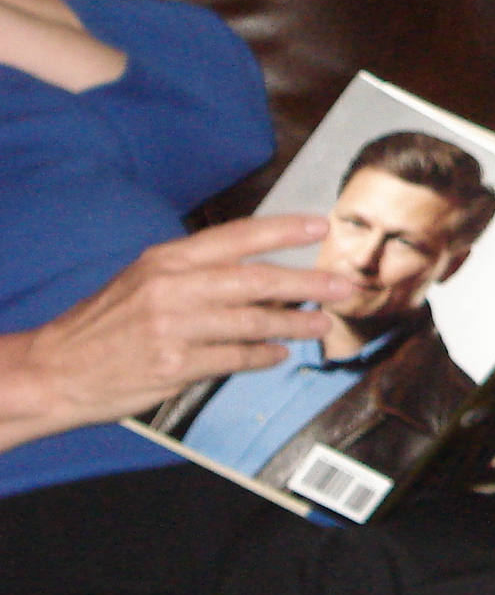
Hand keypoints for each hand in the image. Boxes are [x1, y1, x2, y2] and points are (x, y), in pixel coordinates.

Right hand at [4, 213, 352, 448]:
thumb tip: (258, 271)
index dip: (284, 229)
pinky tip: (277, 355)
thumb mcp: (144, 280)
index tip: (321, 224)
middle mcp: (173, 288)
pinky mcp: (174, 365)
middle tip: (343, 286)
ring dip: (293, 324)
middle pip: (258, 280)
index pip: (238, 236)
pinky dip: (261, 357)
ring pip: (253, 322)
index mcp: (167, 260)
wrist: (52, 370)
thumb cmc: (104, 324)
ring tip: (321, 323)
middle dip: (309, 282)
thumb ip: (197, 272)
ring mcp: (174, 328)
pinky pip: (234, 359)